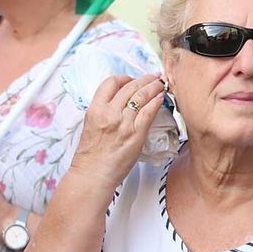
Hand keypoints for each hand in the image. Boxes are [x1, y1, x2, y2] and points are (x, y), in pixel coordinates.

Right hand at [67, 74, 167, 191]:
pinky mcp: (136, 133)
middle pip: (129, 87)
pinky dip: (156, 102)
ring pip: (141, 96)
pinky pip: (149, 112)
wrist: (93, 174)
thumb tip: (118, 104)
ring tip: (161, 83)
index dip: (124, 78)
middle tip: (154, 77)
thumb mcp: (91, 126)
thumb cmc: (91, 155)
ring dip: (154, 87)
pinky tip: (161, 97)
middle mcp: (109, 113)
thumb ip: (104, 112)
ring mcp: (123, 122)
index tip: (132, 79)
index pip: (110, 83)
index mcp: (95, 109)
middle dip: (144, 79)